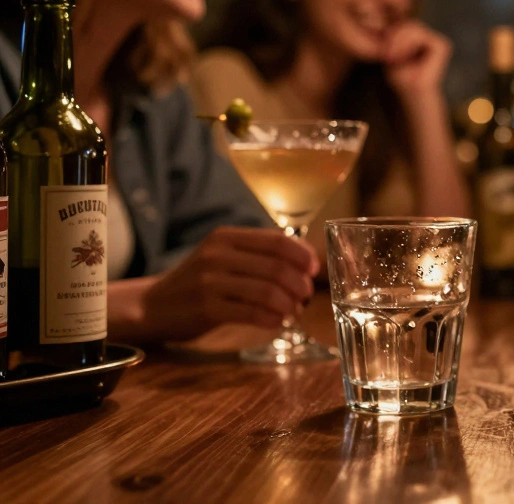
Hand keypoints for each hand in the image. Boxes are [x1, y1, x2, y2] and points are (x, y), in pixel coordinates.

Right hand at [139, 227, 318, 340]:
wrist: (151, 305)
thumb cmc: (198, 281)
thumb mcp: (223, 256)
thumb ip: (258, 254)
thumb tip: (307, 261)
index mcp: (227, 237)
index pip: (277, 240)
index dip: (303, 256)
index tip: (314, 270)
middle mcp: (218, 255)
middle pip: (277, 267)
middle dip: (300, 284)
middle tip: (305, 296)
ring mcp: (210, 282)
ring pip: (267, 292)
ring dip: (289, 304)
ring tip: (293, 311)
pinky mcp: (206, 308)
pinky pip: (251, 313)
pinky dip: (272, 319)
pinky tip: (277, 322)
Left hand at [383, 21, 452, 97]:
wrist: (410, 93)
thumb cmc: (399, 77)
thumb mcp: (390, 51)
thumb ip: (392, 35)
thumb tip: (388, 20)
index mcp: (417, 39)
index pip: (402, 24)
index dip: (390, 33)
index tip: (383, 53)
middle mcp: (428, 38)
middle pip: (407, 23)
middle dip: (394, 37)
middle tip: (387, 56)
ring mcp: (436, 41)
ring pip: (414, 27)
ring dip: (399, 42)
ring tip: (393, 58)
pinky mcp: (442, 45)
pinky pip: (422, 35)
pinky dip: (409, 44)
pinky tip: (404, 58)